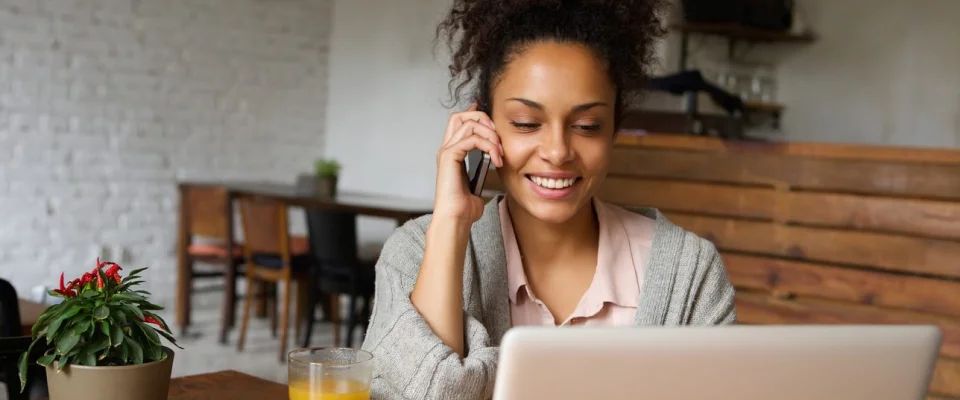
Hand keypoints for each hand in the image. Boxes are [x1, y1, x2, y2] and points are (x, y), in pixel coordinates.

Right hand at [433, 103, 503, 223]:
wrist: (456, 220)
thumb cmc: (465, 208)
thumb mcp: (479, 185)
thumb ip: (484, 171)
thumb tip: (494, 165)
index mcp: (452, 154)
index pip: (459, 122)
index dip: (474, 113)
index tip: (492, 115)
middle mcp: (447, 149)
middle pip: (460, 116)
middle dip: (483, 119)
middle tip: (498, 136)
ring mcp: (446, 152)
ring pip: (468, 124)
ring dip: (489, 134)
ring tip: (499, 151)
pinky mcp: (449, 157)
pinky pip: (471, 139)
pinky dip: (488, 145)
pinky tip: (496, 159)